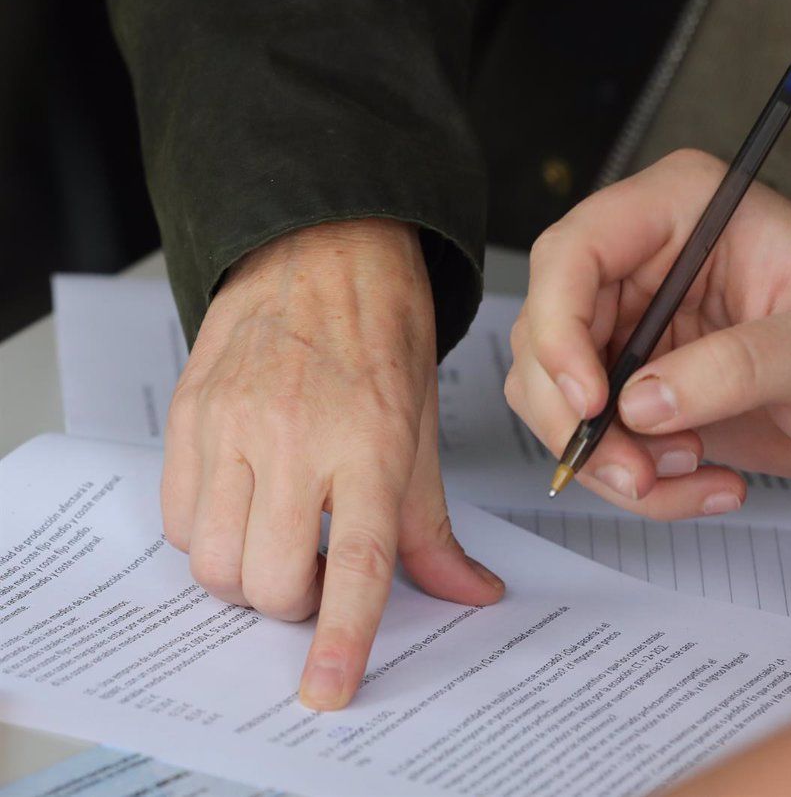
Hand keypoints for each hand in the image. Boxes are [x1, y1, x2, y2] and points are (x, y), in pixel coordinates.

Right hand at [162, 219, 503, 710]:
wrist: (324, 248)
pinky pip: (176, 516)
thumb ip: (433, 525)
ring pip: (213, 560)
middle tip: (316, 569)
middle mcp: (297, 435)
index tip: (328, 688)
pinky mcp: (189, 412)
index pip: (357, 562)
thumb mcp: (424, 427)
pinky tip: (242, 501)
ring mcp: (233, 422)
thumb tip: (468, 595)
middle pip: (268, 580)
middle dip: (292, 604)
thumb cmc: (384, 332)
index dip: (343, 637)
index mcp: (373, 441)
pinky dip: (208, 535)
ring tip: (278, 533)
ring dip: (246, 574)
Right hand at [506, 149, 790, 519]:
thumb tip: (642, 404)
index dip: (559, 327)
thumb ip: (740, 366)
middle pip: (545, 331)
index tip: (593, 401)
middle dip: (578, 416)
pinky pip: (596, 440)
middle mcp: (644, 262)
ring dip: (610, 458)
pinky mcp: (640, 386)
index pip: (576, 251)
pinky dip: (640, 480)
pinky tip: (709, 483)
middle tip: (636, 471)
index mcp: (682, 209)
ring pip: (557, 397)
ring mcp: (636, 327)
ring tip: (694, 472)